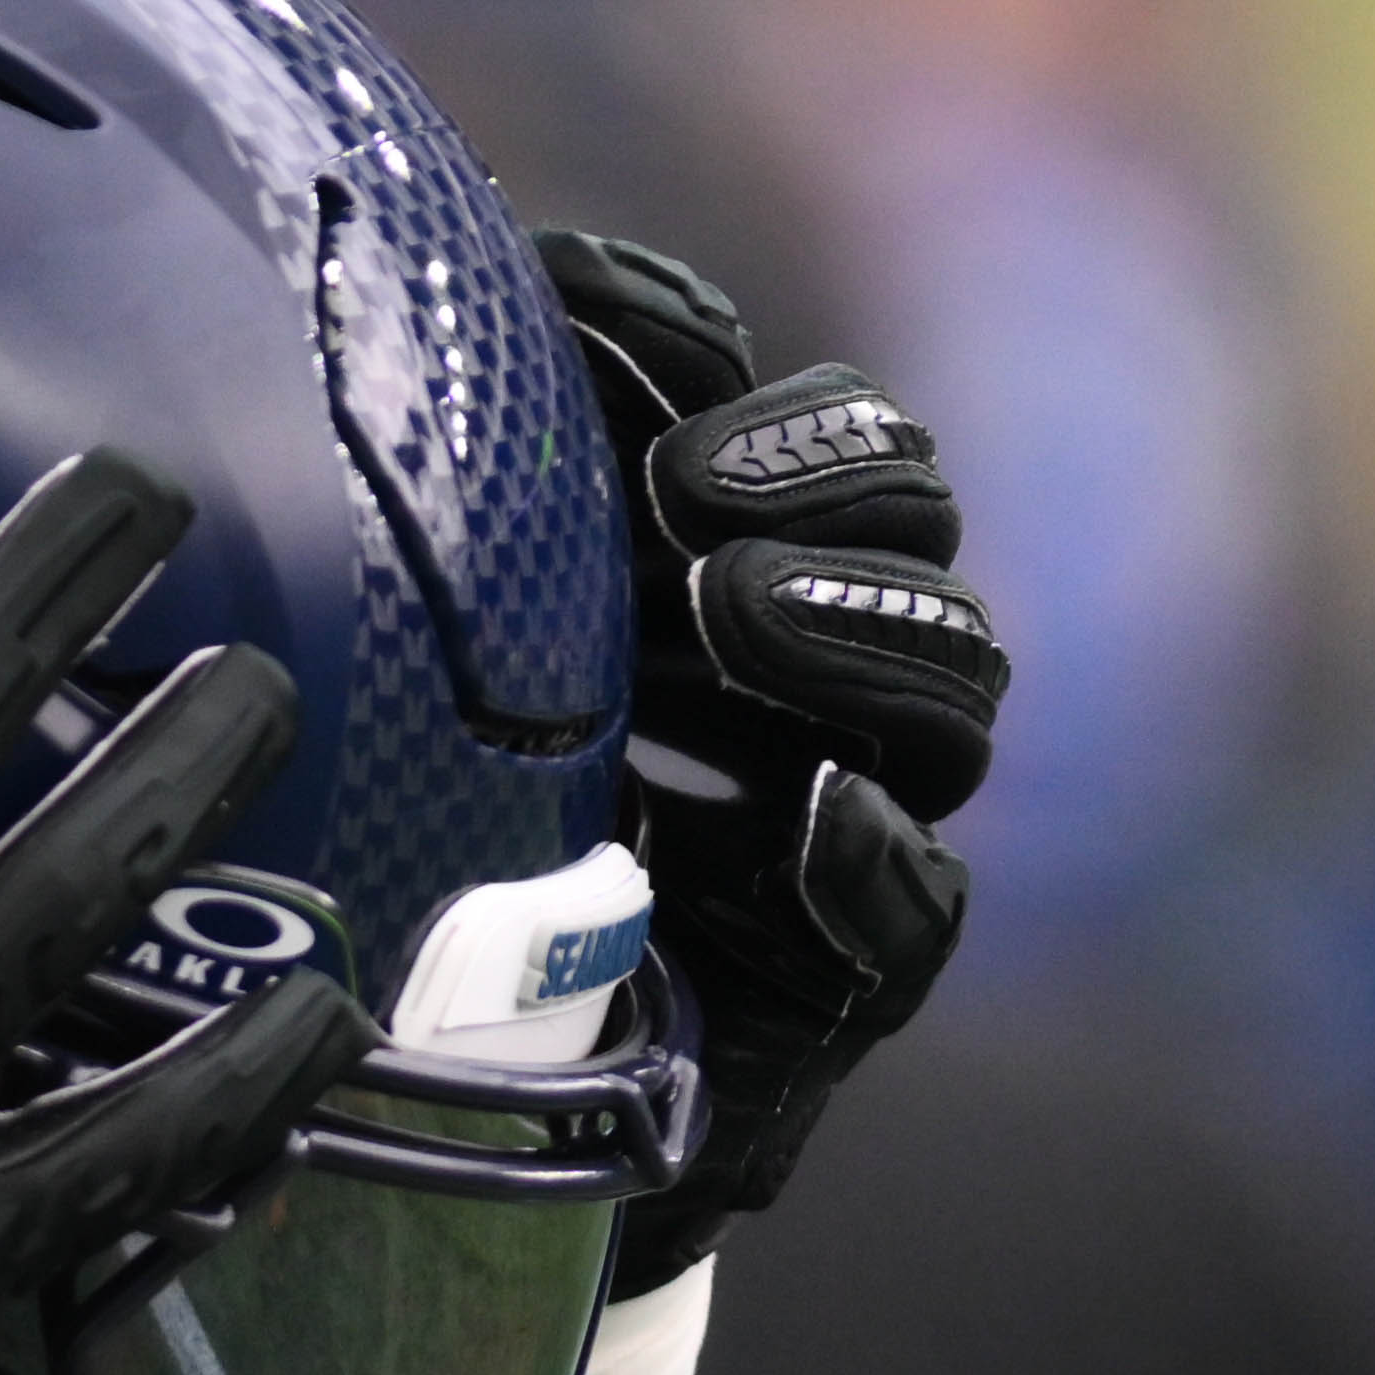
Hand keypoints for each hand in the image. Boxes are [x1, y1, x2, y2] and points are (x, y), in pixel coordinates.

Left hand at [535, 231, 1007, 1291]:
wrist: (430, 1088)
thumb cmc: (423, 835)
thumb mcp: (430, 648)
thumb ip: (476, 492)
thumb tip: (455, 286)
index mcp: (735, 572)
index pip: (817, 430)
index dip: (720, 366)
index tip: (593, 326)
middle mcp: (817, 687)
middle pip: (915, 526)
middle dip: (818, 482)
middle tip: (684, 499)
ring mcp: (848, 826)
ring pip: (951, 695)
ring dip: (849, 628)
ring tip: (730, 608)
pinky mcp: (847, 981)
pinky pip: (918, 909)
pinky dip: (863, 854)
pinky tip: (807, 807)